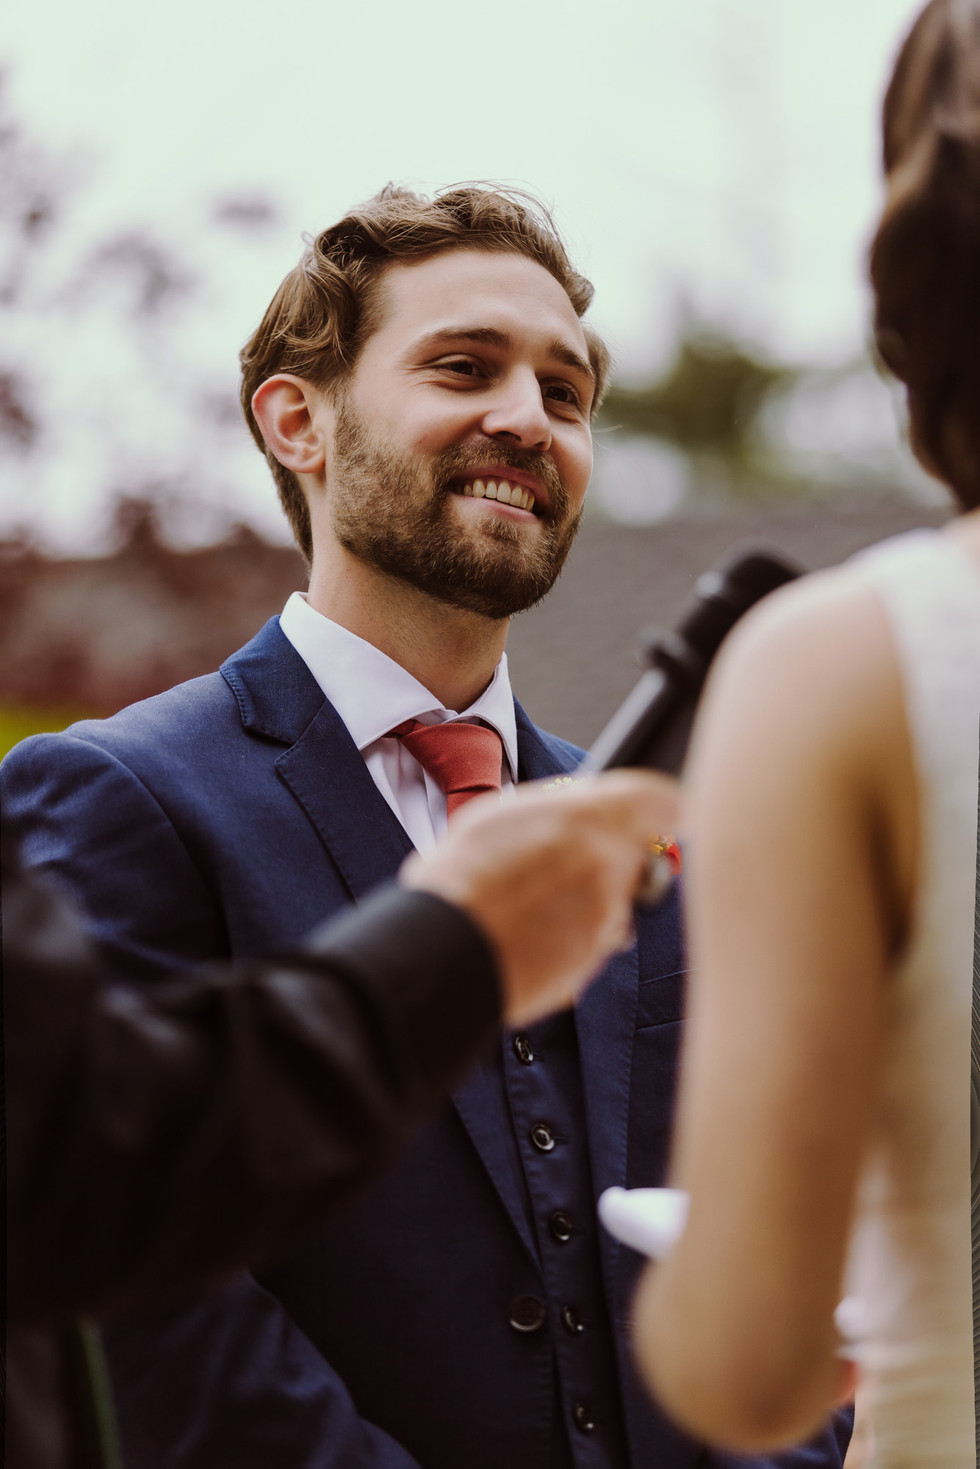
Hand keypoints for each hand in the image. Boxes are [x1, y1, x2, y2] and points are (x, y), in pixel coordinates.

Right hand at [400, 770, 679, 1024]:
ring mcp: (604, 920)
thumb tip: (585, 805)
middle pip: (637, 859)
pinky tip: (527, 933)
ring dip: (588, 904)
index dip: (660, 809)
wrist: (446, 947)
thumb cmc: (465, 876)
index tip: (658, 816)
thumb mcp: (505, 813)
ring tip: (531, 904)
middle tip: (566, 865)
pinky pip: (590, 944)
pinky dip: (568, 939)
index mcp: (590, 818)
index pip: (663, 801)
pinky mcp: (590, 963)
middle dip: (612, 863)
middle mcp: (608, 867)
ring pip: (615, 905)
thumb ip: (561, 807)